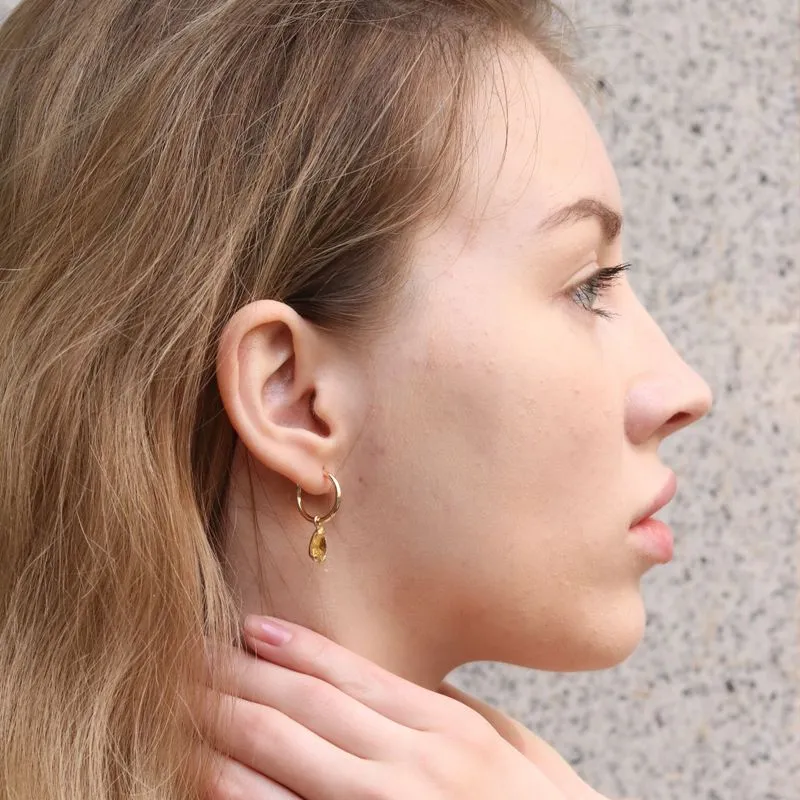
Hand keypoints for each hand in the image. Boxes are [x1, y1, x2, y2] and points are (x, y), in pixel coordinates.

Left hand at [198, 615, 571, 799]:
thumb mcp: (515, 751)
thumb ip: (458, 714)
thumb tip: (402, 685)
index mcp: (450, 728)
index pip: (353, 674)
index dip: (296, 647)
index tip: (252, 626)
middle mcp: (413, 766)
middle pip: (305, 706)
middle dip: (243, 675)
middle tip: (192, 652)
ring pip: (283, 755)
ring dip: (225, 725)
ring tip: (182, 700)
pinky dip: (239, 792)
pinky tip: (206, 771)